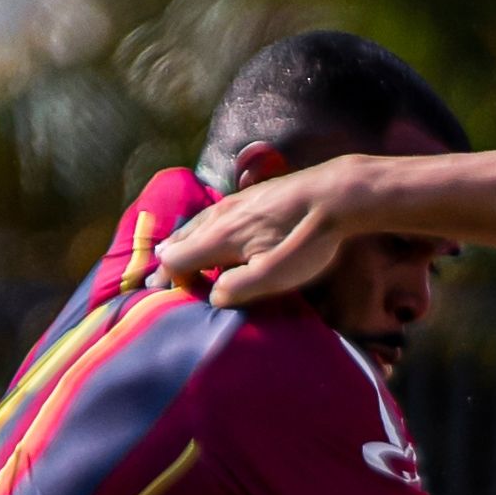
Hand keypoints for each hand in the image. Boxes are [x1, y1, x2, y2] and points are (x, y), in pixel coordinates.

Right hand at [156, 160, 362, 306]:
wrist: (335, 194)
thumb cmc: (306, 238)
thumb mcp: (274, 275)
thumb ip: (238, 288)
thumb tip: (213, 296)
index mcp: (218, 237)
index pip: (173, 260)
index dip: (172, 282)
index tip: (180, 300)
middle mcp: (218, 216)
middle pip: (178, 241)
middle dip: (169, 264)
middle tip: (160, 284)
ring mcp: (233, 202)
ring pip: (194, 225)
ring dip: (182, 245)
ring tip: (175, 258)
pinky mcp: (250, 196)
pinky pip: (211, 216)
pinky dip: (200, 231)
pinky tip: (212, 234)